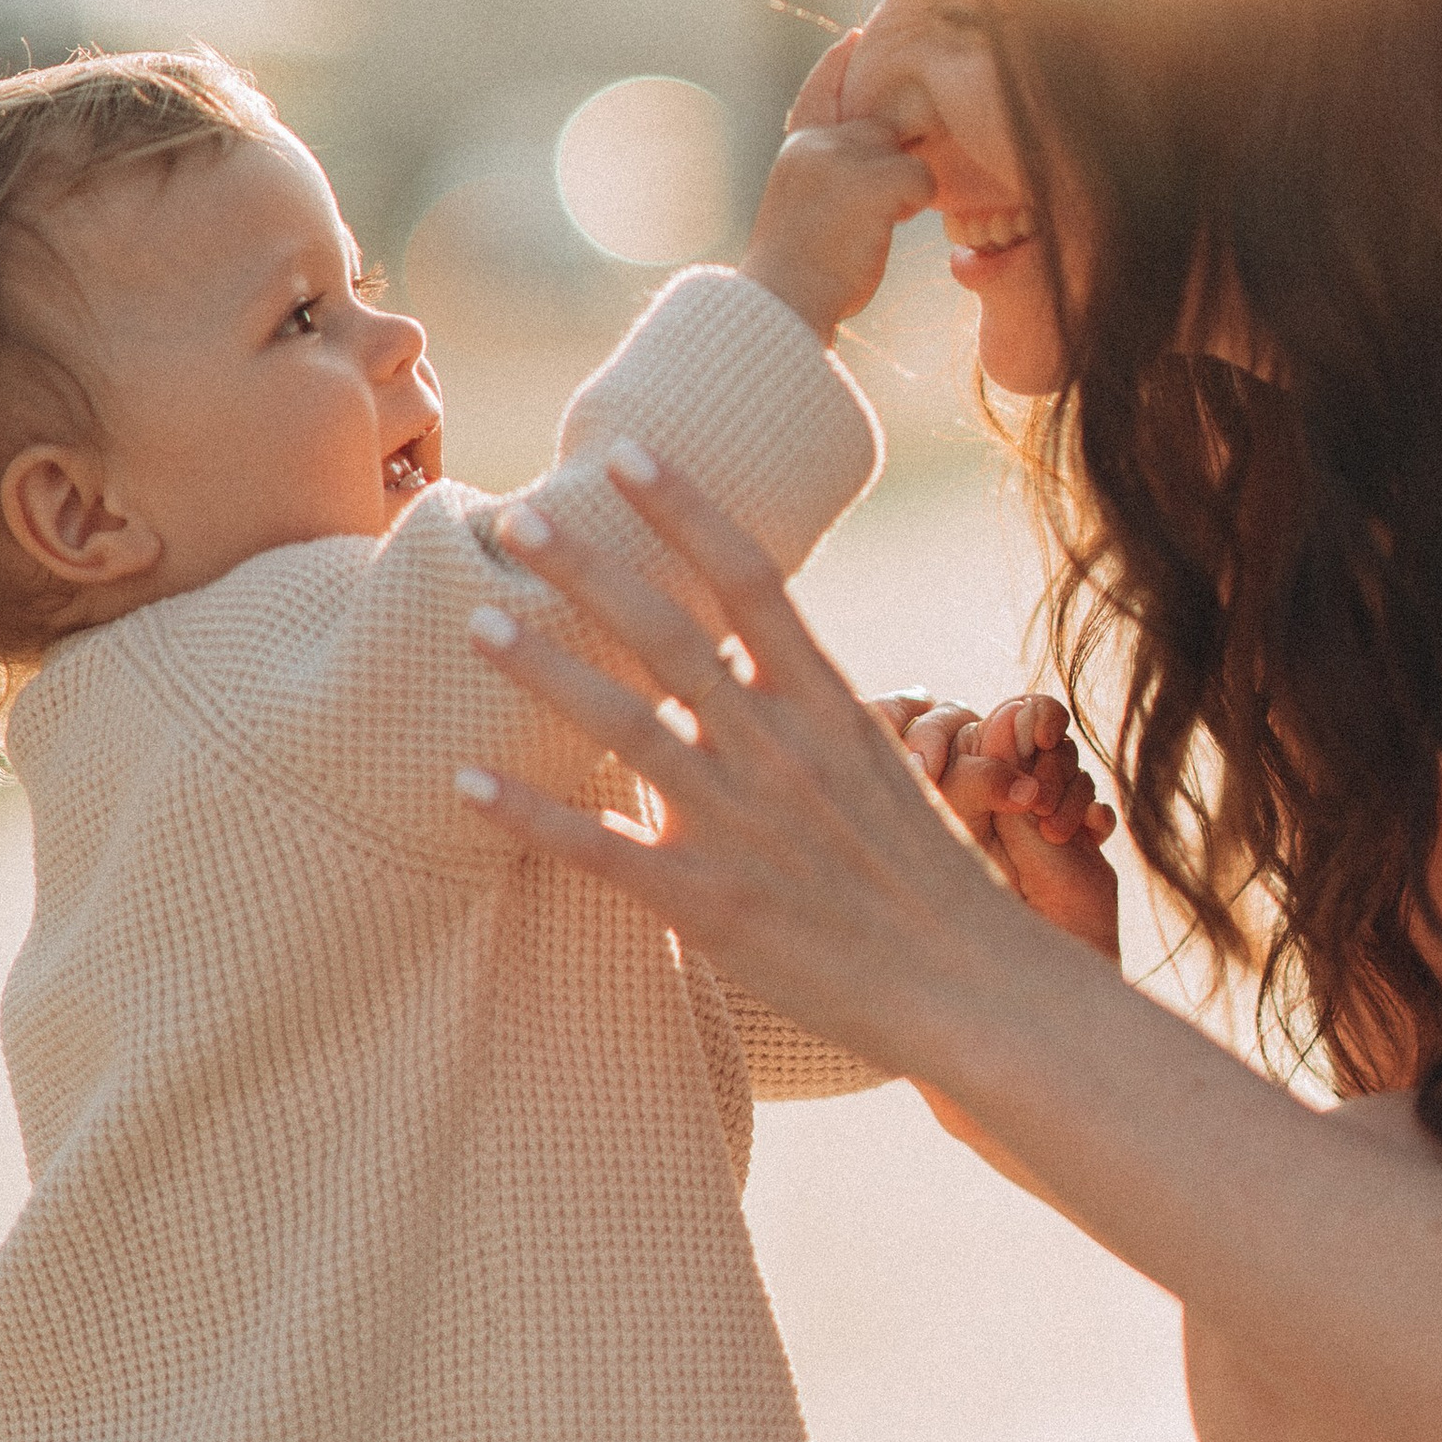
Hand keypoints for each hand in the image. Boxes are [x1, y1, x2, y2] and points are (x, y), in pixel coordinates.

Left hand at [456, 448, 1090, 1080]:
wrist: (973, 989)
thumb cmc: (930, 883)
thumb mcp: (882, 770)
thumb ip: (805, 719)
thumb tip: (732, 672)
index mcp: (830, 706)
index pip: (750, 578)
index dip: (684, 510)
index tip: (624, 453)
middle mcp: (783, 749)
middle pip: (671, 633)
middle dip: (588, 568)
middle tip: (516, 519)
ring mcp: (746, 825)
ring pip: (627, 726)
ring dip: (546, 670)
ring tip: (479, 624)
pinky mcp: (713, 904)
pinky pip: (603, 850)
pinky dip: (532, 814)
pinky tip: (467, 784)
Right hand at [739, 36, 932, 343]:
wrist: (781, 302)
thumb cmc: (795, 275)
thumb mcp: (800, 209)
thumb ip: (827, 174)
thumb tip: (883, 153)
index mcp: (795, 151)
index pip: (818, 94)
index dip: (837, 66)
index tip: (855, 38)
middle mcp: (817, 143)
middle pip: (881, 128)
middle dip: (893, 160)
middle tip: (875, 206)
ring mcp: (843, 158)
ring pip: (905, 154)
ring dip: (901, 192)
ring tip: (868, 228)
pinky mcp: (872, 180)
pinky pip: (921, 178)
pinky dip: (913, 207)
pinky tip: (882, 232)